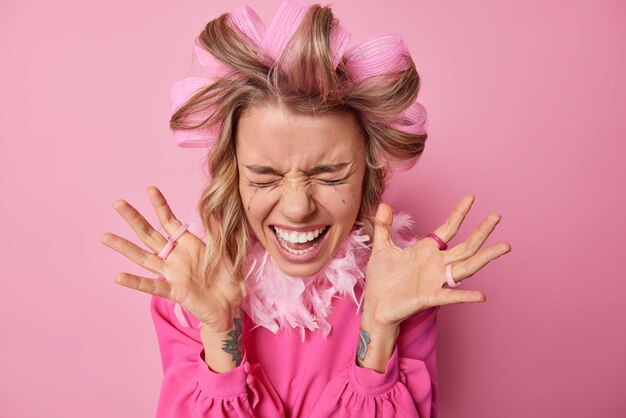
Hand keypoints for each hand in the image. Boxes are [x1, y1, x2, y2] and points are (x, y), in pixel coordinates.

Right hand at [100, 186, 241, 331]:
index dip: (160, 206)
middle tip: (117, 203)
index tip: (150, 189)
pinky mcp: (174, 291)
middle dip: (134, 219)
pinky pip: (152, 286)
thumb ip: (220, 232)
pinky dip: (135, 282)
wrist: (231, 305)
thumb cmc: (228, 277)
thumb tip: (216, 209)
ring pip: (144, 258)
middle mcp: (176, 256)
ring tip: (106, 237)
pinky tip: (118, 276)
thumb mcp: (228, 251)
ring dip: (125, 247)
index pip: (169, 221)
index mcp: (188, 244)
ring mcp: (172, 273)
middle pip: (150, 235)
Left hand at [363, 194, 510, 328]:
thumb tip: (383, 204)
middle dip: (481, 231)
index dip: (459, 213)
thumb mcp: (381, 248)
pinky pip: (451, 296)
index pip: (448, 228)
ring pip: (466, 266)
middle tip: (497, 215)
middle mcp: (436, 264)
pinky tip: (481, 296)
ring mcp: (435, 280)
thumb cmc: (382, 279)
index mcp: (427, 250)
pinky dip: (466, 296)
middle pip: (466, 246)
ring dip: (485, 257)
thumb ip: (384, 227)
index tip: (470, 197)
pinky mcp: (429, 297)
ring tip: (504, 246)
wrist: (376, 305)